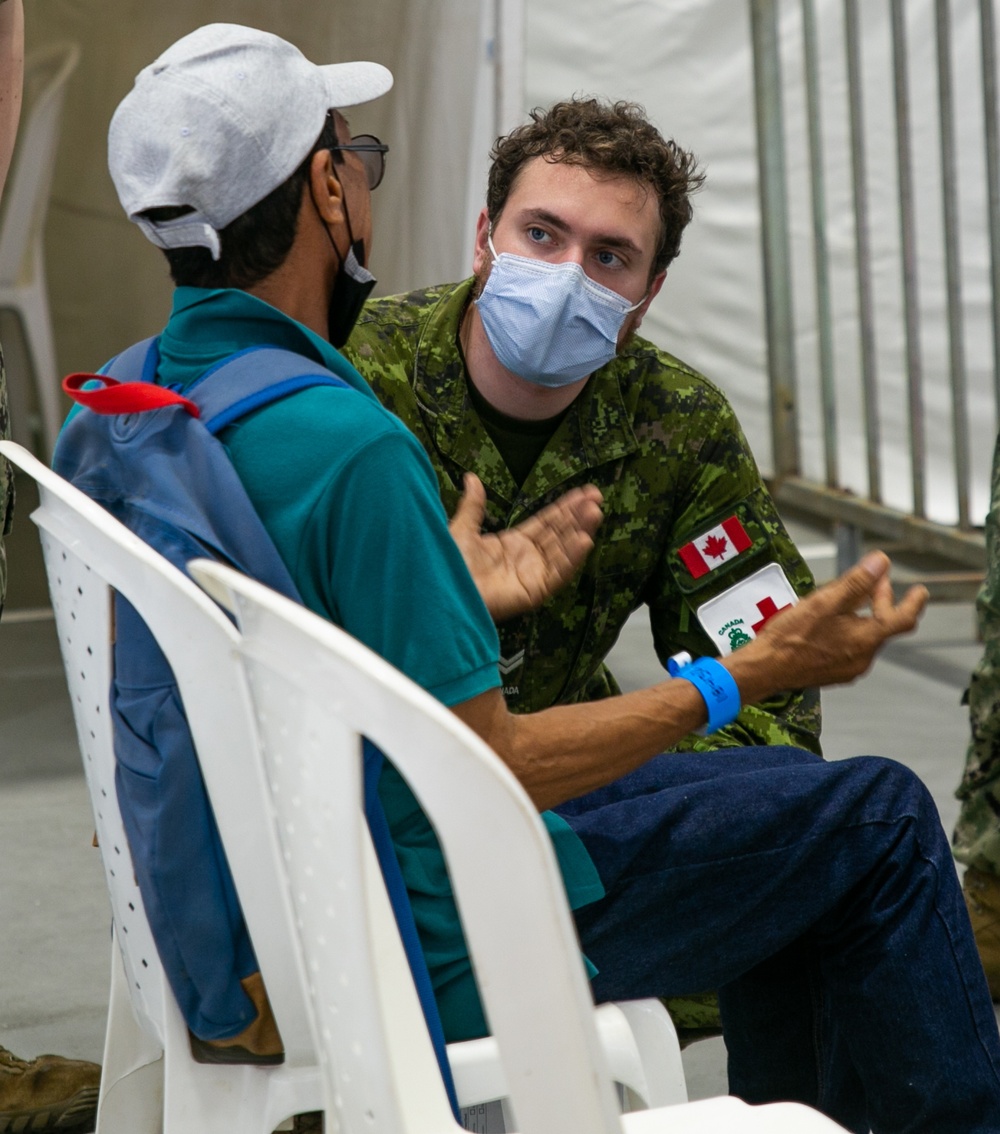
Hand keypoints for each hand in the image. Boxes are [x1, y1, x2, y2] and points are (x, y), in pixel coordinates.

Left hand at [449, 473, 602, 620]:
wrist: (440, 589)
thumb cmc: (446, 566)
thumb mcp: (461, 529)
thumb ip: (473, 506)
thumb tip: (471, 478)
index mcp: (512, 545)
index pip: (545, 523)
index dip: (564, 507)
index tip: (584, 492)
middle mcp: (526, 560)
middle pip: (558, 534)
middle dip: (577, 516)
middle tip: (596, 497)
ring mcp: (531, 576)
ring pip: (562, 551)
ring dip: (579, 531)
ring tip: (594, 512)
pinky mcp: (533, 592)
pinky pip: (557, 574)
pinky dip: (571, 558)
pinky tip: (584, 540)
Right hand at [730, 551, 927, 698]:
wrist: (764, 669)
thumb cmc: (791, 637)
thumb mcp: (824, 602)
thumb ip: (856, 583)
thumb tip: (881, 562)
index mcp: (866, 640)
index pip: (903, 619)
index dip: (914, 602)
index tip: (920, 591)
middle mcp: (863, 658)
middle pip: (883, 626)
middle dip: (881, 601)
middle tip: (872, 580)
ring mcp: (848, 668)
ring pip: (866, 637)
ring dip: (863, 616)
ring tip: (847, 599)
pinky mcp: (833, 672)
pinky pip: (851, 649)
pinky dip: (850, 631)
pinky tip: (832, 623)